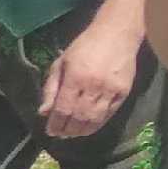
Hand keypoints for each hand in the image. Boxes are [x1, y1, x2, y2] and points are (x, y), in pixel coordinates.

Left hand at [39, 14, 140, 139]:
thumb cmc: (85, 46)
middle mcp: (93, 86)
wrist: (117, 34)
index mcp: (75, 77)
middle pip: (78, 118)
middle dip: (67, 130)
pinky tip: (89, 127)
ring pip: (94, 120)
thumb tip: (44, 112)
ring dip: (81, 131)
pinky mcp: (123, 93)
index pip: (63, 109)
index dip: (55, 124)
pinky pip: (108, 115)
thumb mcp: (61, 62)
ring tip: (73, 133)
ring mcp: (110, 91)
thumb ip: (51, 87)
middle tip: (61, 134)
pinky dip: (97, 125)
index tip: (50, 130)